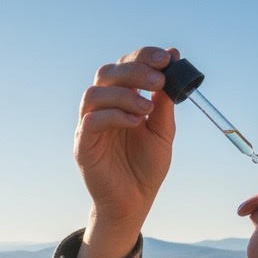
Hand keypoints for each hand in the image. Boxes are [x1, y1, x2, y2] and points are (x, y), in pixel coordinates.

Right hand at [74, 46, 177, 257]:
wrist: (135, 201)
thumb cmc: (146, 167)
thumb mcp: (163, 130)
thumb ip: (165, 103)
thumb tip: (174, 66)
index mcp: (122, 100)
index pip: (126, 66)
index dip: (144, 56)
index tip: (168, 58)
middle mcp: (103, 108)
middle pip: (107, 73)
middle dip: (134, 70)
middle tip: (158, 81)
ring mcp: (90, 126)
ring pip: (94, 93)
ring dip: (123, 94)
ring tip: (147, 109)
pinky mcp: (83, 145)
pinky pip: (91, 120)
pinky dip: (115, 115)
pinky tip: (136, 122)